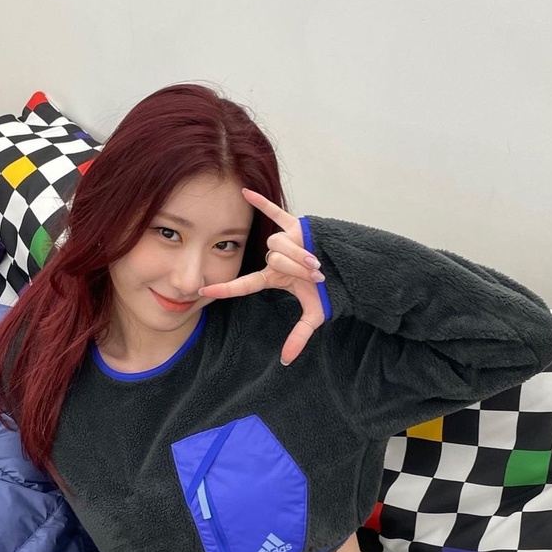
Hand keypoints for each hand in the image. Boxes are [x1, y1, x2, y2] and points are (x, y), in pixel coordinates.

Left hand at [198, 189, 325, 364]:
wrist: (347, 269)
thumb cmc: (329, 290)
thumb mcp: (314, 315)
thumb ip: (298, 336)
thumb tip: (286, 361)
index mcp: (274, 277)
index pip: (244, 284)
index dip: (225, 288)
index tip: (203, 292)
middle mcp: (274, 258)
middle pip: (272, 259)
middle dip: (294, 267)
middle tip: (314, 274)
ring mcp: (284, 240)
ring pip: (278, 243)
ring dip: (299, 253)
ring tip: (316, 259)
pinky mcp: (295, 225)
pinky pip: (274, 211)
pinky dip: (260, 202)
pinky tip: (244, 191)